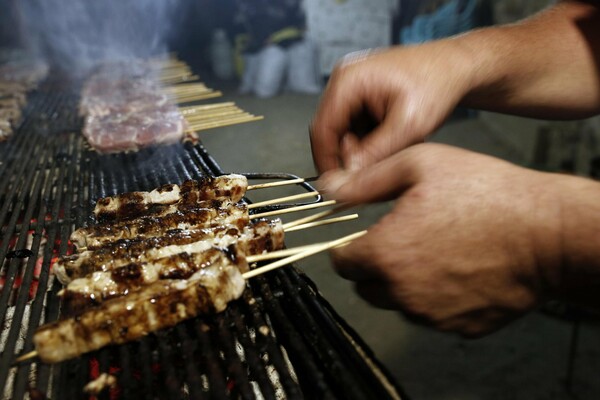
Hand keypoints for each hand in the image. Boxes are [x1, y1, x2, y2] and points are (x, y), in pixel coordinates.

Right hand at [310, 41, 473, 173]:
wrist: (457, 66)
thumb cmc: (438, 85)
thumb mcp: (408, 126)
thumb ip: (374, 154)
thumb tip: (348, 178)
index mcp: (348, 80)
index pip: (322, 129)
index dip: (327, 161)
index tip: (338, 186)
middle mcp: (343, 79)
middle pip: (330, 131)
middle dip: (348, 155)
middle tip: (370, 173)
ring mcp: (352, 85)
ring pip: (343, 131)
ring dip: (361, 149)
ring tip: (393, 151)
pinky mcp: (362, 93)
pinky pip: (355, 125)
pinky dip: (370, 140)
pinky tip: (393, 141)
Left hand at [330, 143, 565, 335]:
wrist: (546, 232)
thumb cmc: (485, 193)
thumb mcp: (419, 165)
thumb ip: (366, 181)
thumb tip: (329, 188)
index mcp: (385, 253)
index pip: (341, 262)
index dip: (346, 247)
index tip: (359, 238)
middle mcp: (402, 292)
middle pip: (366, 287)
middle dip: (373, 266)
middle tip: (401, 240)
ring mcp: (432, 315)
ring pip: (398, 302)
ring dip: (404, 282)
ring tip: (435, 251)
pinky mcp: (461, 327)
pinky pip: (433, 314)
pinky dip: (436, 297)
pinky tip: (458, 270)